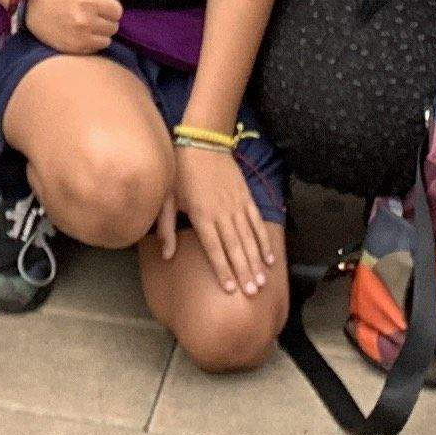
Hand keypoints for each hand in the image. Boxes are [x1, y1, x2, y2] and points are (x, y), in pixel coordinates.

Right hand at [29, 0, 122, 54]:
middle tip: (92, 12)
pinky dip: (90, 42)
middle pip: (113, 26)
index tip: (99, 2)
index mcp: (89, 0)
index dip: (110, 5)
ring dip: (100, 32)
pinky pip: (94, 49)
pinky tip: (80, 32)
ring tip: (87, 22)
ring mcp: (78, 37)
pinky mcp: (72, 49)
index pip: (117, 10)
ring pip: (106, 39)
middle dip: (105, 18)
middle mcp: (85, 20)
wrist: (29, 2)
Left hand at [159, 139, 275, 299]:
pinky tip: (269, 257)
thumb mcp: (167, 197)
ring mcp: (237, 205)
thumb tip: (166, 256)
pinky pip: (257, 223)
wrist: (203, 141)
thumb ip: (166, 228)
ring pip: (249, 238)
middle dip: (244, 272)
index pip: (214, 248)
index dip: (222, 269)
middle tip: (252, 293)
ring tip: (262, 282)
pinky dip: (264, 240)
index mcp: (202, 215)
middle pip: (235, 247)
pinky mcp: (246, 198)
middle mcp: (222, 213)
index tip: (230, 289)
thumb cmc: (180, 171)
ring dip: (256, 261)